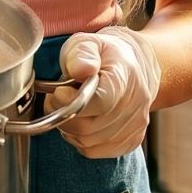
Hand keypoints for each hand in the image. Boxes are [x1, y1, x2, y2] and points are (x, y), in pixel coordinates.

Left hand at [47, 25, 161, 158]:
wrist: (135, 67)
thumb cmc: (106, 54)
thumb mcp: (89, 42)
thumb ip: (81, 53)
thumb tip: (80, 69)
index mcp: (124, 79)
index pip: (99, 102)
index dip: (71, 102)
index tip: (58, 91)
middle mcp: (134, 106)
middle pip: (89, 127)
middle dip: (63, 114)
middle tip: (57, 98)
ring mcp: (134, 126)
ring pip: (88, 142)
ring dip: (69, 128)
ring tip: (69, 108)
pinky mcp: (130, 142)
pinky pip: (95, 151)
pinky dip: (80, 140)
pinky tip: (80, 122)